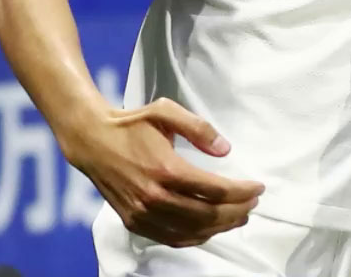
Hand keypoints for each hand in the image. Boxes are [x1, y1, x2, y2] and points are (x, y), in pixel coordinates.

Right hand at [63, 97, 263, 247]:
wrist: (92, 141)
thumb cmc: (132, 124)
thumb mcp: (166, 111)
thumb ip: (198, 128)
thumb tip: (225, 150)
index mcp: (166, 169)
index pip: (215, 190)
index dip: (242, 192)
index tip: (259, 187)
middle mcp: (154, 197)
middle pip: (207, 215)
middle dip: (237, 211)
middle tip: (253, 204)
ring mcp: (142, 213)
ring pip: (190, 231)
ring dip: (219, 227)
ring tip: (239, 217)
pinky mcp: (133, 221)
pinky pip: (170, 238)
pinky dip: (194, 237)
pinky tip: (209, 229)